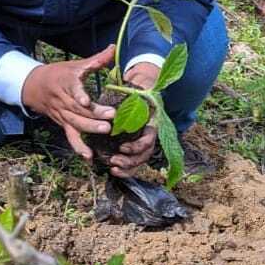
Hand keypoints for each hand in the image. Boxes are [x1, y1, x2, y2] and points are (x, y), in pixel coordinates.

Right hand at [22, 46, 116, 160]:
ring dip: (89, 129)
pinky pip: (70, 137)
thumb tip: (113, 48)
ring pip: (75, 123)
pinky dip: (79, 147)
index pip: (72, 89)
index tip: (86, 101)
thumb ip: (96, 60)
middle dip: (94, 114)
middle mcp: (62, 100)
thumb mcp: (75, 65)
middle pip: (77, 109)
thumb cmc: (59, 74)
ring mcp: (62, 114)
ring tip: (106, 131)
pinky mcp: (62, 124)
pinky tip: (89, 157)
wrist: (33, 86)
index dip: (79, 95)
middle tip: (111, 117)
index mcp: (66, 82)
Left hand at [105, 61, 160, 176]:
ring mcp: (143, 144)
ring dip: (127, 167)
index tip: (122, 147)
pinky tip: (114, 171)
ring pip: (140, 161)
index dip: (136, 147)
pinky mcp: (135, 149)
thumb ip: (130, 97)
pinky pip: (134, 164)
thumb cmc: (134, 94)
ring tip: (113, 167)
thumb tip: (120, 98)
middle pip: (145, 155)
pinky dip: (125, 170)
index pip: (149, 141)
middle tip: (114, 160)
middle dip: (130, 161)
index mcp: (151, 124)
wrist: (139, 96)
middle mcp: (150, 136)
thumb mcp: (134, 93)